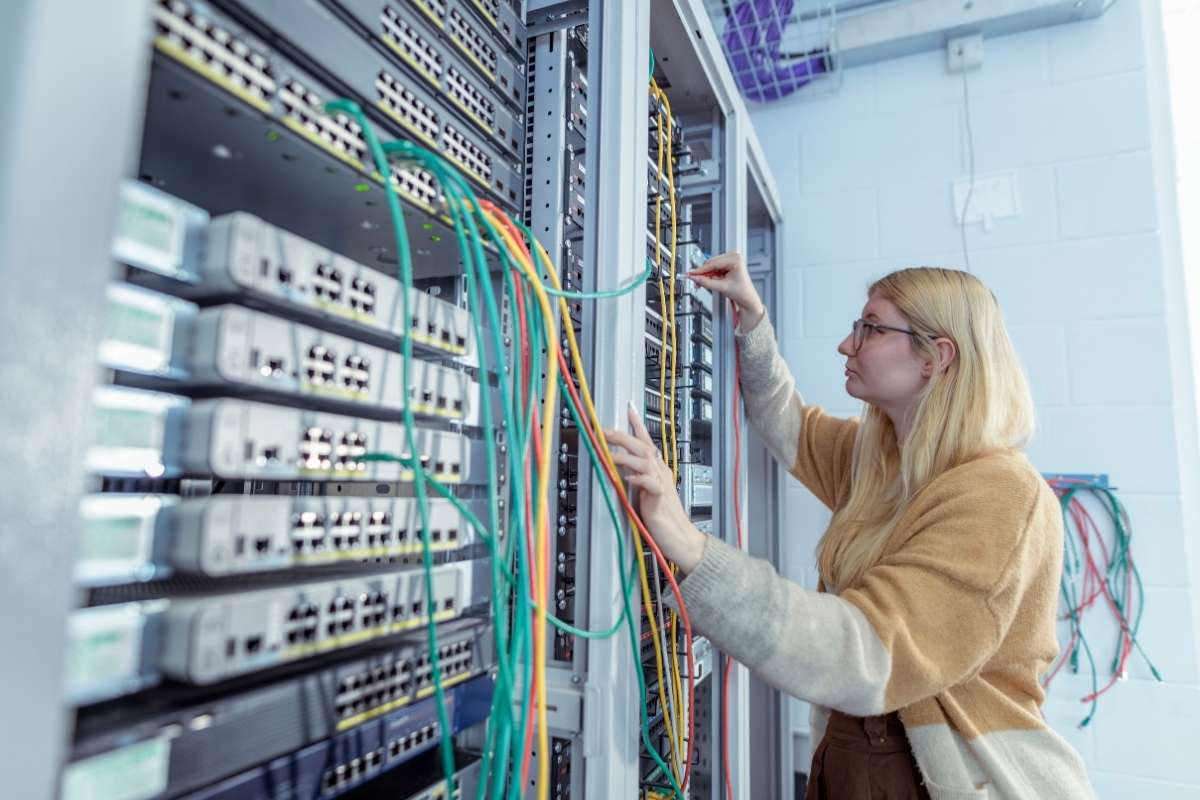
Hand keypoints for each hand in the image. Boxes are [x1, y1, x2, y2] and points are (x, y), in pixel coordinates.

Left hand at [605, 403, 706, 573]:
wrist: (680, 537)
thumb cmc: (663, 516)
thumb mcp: (645, 491)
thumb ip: (635, 476)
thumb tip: (618, 464)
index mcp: (657, 469)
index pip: (647, 441)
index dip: (638, 425)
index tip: (629, 409)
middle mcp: (660, 472)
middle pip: (642, 446)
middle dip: (622, 436)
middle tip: (605, 430)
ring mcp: (661, 484)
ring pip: (644, 461)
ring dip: (625, 455)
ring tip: (609, 453)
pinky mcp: (659, 499)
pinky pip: (650, 484)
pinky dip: (639, 479)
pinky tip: (628, 477)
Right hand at [687, 251, 764, 330]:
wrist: (747, 298)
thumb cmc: (741, 292)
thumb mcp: (722, 287)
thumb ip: (706, 282)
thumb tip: (695, 278)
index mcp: (735, 259)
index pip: (713, 263)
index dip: (700, 270)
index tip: (691, 274)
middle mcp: (734, 256)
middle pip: (711, 263)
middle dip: (703, 273)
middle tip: (696, 282)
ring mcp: (731, 259)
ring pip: (712, 265)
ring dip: (707, 274)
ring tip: (705, 284)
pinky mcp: (728, 263)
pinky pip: (715, 267)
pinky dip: (711, 274)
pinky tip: (710, 280)